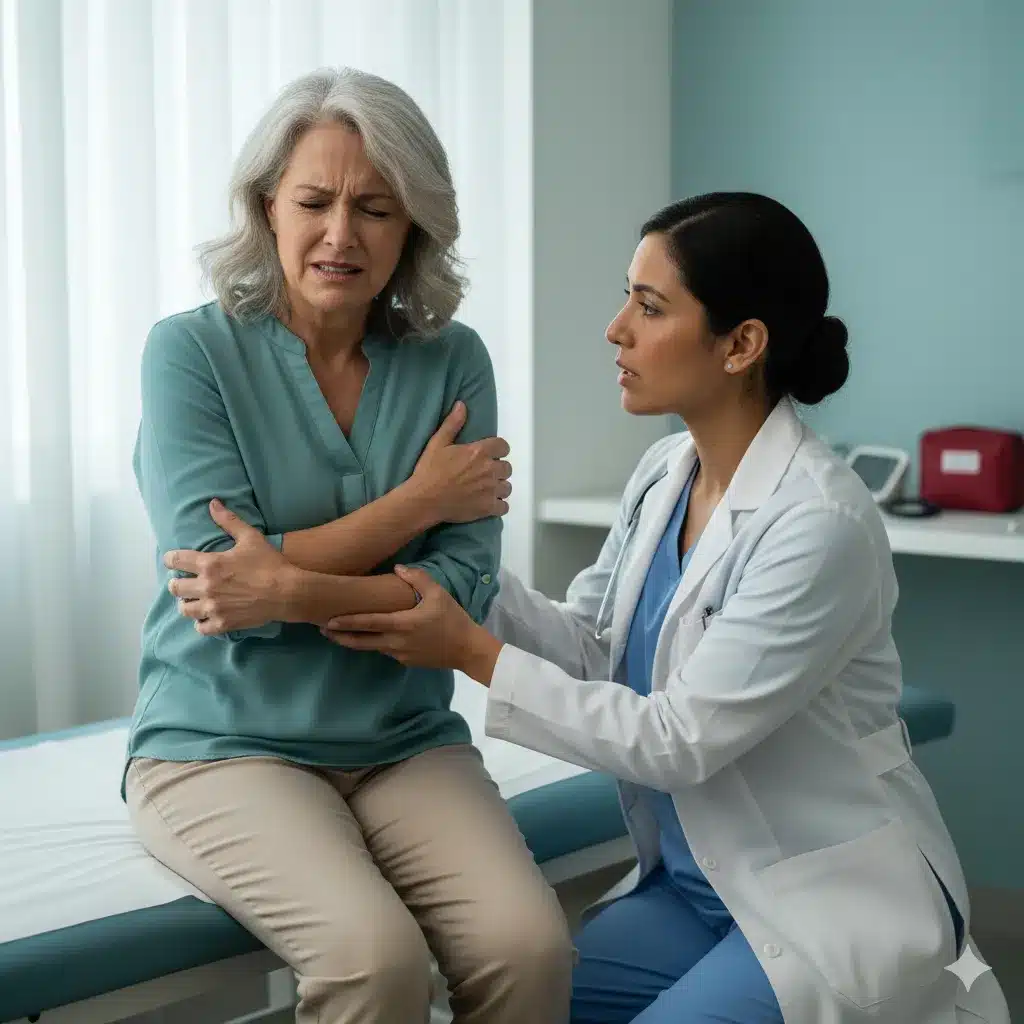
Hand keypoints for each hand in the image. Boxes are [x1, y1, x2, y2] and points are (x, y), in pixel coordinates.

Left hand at [163, 499, 297, 634]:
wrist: (287, 592)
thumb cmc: (269, 563)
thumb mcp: (250, 537)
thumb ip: (229, 520)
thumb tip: (212, 503)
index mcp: (209, 563)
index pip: (175, 560)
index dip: (170, 559)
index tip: (173, 561)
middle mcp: (206, 586)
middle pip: (175, 587)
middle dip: (177, 583)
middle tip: (185, 582)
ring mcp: (213, 607)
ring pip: (184, 609)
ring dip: (187, 603)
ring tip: (195, 601)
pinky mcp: (222, 623)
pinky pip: (200, 627)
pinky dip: (201, 622)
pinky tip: (207, 617)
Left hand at [320, 565, 502, 681]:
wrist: (467, 649)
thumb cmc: (453, 619)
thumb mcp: (438, 593)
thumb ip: (417, 578)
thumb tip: (397, 568)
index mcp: (402, 624)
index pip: (367, 623)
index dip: (346, 622)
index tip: (328, 620)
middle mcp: (396, 642)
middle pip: (361, 641)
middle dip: (340, 636)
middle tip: (322, 629)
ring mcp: (400, 655)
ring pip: (371, 647)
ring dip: (354, 641)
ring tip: (339, 634)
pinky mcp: (406, 661)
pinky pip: (385, 651)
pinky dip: (374, 644)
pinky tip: (371, 637)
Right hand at [410, 401, 511, 523]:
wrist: (424, 500)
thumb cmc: (430, 471)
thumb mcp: (437, 443)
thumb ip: (452, 424)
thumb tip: (462, 405)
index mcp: (480, 452)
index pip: (503, 446)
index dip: (498, 450)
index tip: (491, 454)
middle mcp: (489, 470)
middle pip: (507, 468)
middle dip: (498, 469)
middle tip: (484, 473)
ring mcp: (490, 490)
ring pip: (507, 487)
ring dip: (499, 487)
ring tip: (487, 489)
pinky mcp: (488, 507)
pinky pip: (504, 507)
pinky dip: (498, 505)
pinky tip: (489, 503)